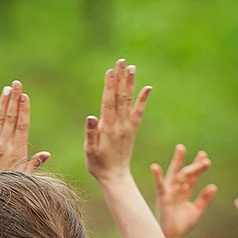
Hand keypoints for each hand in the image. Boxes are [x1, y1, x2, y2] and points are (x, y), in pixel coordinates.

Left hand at [0, 80, 49, 171]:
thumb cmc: (11, 188)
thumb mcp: (26, 178)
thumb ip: (35, 164)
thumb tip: (46, 154)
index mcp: (18, 151)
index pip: (22, 126)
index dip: (24, 110)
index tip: (25, 96)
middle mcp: (5, 146)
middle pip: (11, 118)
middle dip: (14, 100)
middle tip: (17, 84)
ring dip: (3, 103)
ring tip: (7, 89)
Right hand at [85, 58, 150, 183]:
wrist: (115, 176)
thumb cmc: (98, 165)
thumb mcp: (90, 151)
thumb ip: (91, 134)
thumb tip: (92, 117)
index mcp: (108, 128)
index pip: (108, 102)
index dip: (109, 85)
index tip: (111, 70)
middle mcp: (120, 124)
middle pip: (120, 97)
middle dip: (120, 78)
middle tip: (122, 61)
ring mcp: (128, 126)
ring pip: (129, 101)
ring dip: (130, 84)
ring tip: (131, 68)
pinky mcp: (132, 130)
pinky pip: (139, 112)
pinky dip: (143, 99)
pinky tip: (147, 88)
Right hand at [152, 145, 216, 237]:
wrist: (172, 236)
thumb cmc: (181, 224)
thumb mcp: (196, 211)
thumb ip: (204, 199)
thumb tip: (214, 186)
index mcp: (184, 192)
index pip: (193, 177)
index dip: (199, 168)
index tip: (206, 159)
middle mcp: (177, 189)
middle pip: (185, 172)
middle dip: (192, 163)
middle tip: (203, 154)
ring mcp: (169, 192)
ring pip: (176, 175)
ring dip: (179, 162)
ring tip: (182, 149)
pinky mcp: (163, 198)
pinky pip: (159, 186)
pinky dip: (157, 176)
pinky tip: (155, 167)